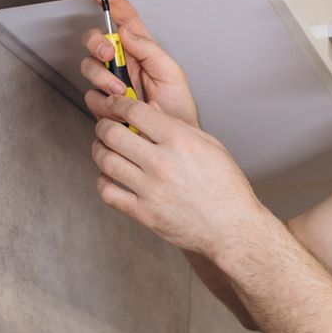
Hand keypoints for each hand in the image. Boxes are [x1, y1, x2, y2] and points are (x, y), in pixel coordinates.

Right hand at [79, 0, 199, 127]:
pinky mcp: (105, 105)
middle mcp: (124, 64)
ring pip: (89, 68)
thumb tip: (127, 31)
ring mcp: (112, 84)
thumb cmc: (177, 109)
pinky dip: (102, 101)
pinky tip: (118, 107)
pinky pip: (91, 96)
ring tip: (122, 92)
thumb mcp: (171, 73)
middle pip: (97, 42)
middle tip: (108, 55)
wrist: (170, 140)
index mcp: (142, 50)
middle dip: (97, 44)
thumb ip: (149, 49)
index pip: (124, 19)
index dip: (110, 1)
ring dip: (103, 78)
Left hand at [86, 88, 264, 257]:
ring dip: (99, 151)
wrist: (232, 228)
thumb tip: (150, 108)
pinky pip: (108, 193)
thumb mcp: (210, 145)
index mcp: (180, 141)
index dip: (118, 104)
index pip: (134, 112)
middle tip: (106, 127)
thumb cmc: (225, 186)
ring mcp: (151, 190)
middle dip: (103, 126)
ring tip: (104, 149)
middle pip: (112, 134)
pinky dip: (103, 182)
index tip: (115, 105)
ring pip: (106, 161)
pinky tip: (110, 177)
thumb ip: (177, 126)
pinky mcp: (144, 213)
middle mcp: (162, 163)